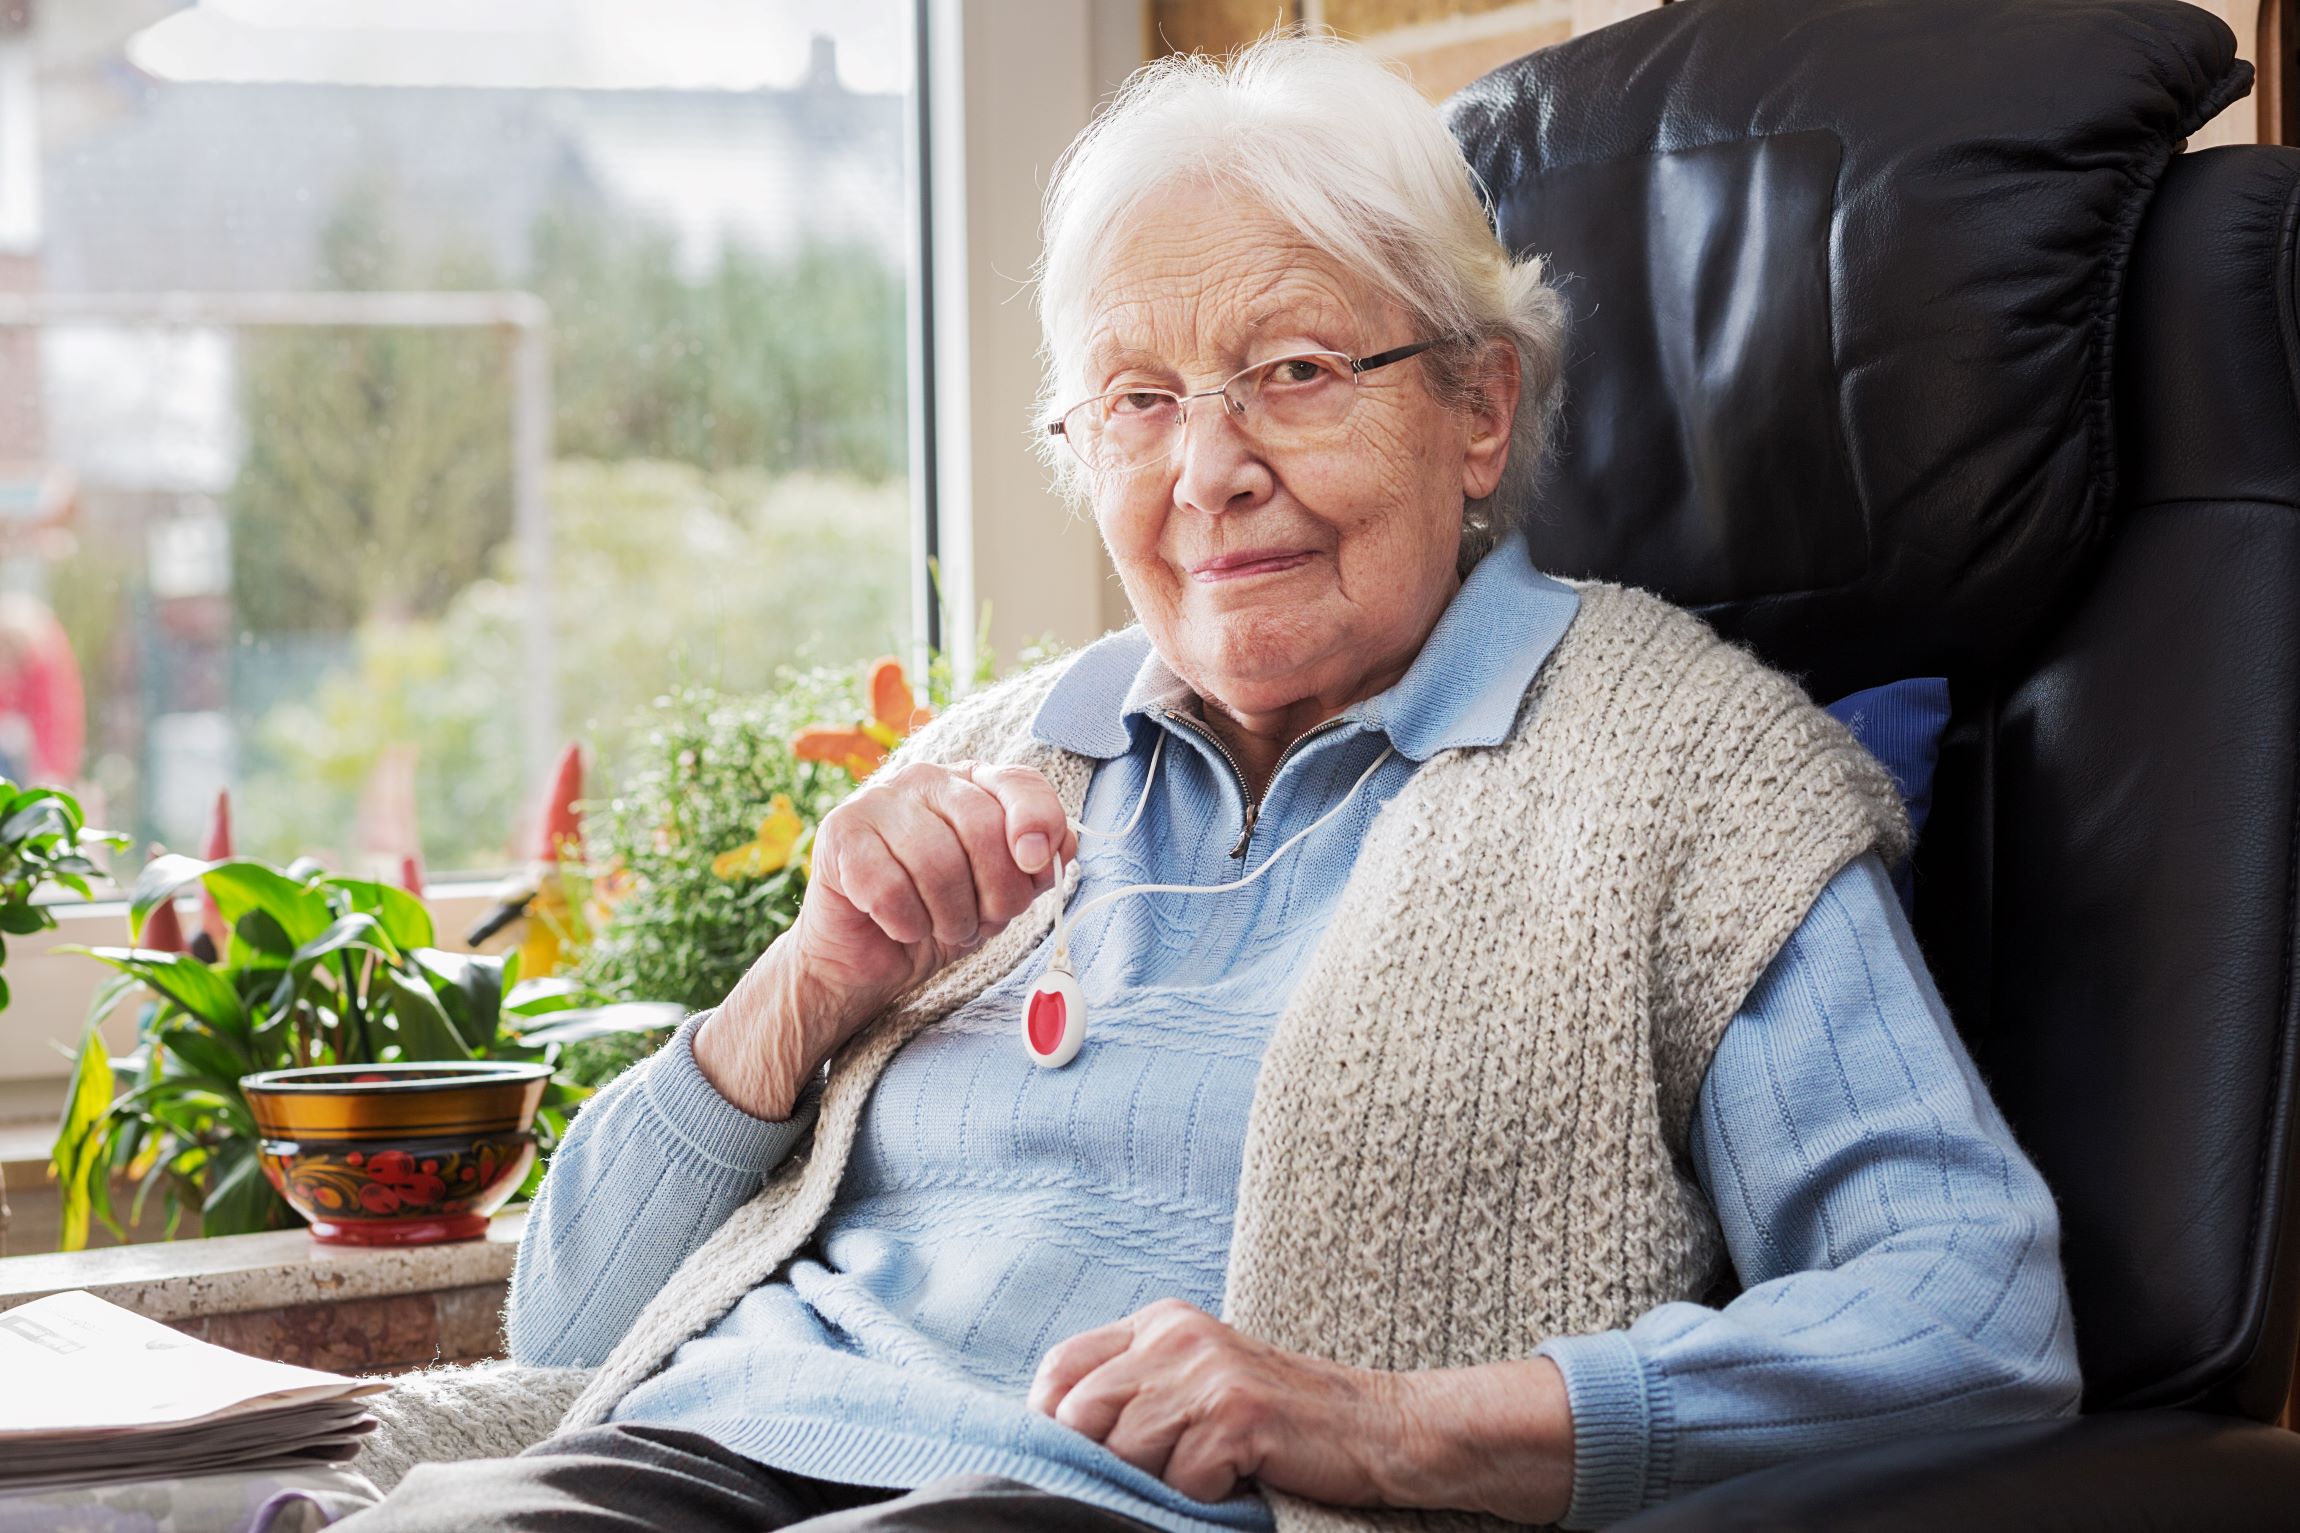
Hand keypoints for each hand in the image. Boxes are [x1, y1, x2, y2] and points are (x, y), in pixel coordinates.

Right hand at [694, 761, 1074, 1117]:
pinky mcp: (840, 834)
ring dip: (950, 917)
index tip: (1036, 866)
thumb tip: (1057, 848)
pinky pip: (890, 889)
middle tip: (983, 922)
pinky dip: (907, 924)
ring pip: (937, 862)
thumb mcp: (1002, 893)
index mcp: (973, 783)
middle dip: (995, 893)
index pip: (1020, 784)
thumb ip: (1036, 866)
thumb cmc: (940, 915)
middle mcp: (926, 779)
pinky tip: (903, 926)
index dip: (1038, 823)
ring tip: (943, 927)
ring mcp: (878, 801)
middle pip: (982, 827)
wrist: (870, 957)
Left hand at [1028, 1299, 1573, 1521]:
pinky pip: (1181, 1479)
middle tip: (1162, 1473)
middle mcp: (1176, 1335)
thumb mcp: (1199, 1383)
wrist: (1382, 1427)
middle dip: (1105, 1460)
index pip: (1059, 1370)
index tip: (1084, 1457)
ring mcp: (1207, 1372)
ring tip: (1207, 1472)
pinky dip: (1204, 1495)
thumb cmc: (1283, 1419)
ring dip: (1159, 1481)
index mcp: (1159, 1323)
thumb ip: (1135, 1393)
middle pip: (1079, 1415)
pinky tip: (1238, 1478)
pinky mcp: (1238, 1415)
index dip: (1054, 1424)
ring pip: (1124, 1452)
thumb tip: (1058, 1436)